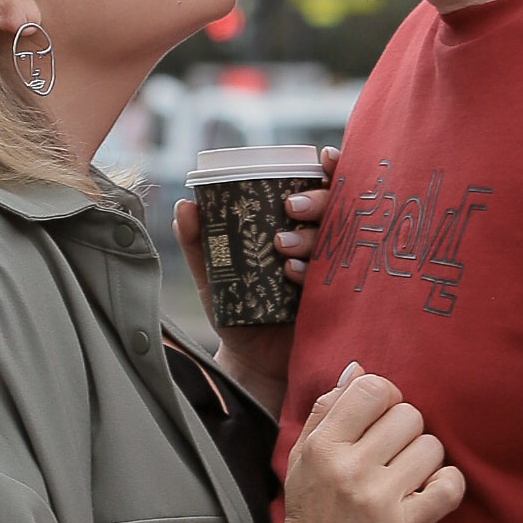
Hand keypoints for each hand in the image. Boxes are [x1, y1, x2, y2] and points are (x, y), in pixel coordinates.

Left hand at [175, 147, 335, 414]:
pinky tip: (293, 276)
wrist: (250, 364)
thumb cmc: (235, 312)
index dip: (330, 168)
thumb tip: (184, 204)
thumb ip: (198, 244)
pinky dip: (312, 271)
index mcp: (294, 227)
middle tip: (291, 208)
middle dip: (318, 200)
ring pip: (337, 239)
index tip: (324, 158)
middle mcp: (317, 244)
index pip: (319, 188)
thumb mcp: (212, 277)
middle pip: (335, 207)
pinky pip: (335, 278)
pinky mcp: (333, 300)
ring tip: (281, 247)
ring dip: (312, 235)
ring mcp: (329, 272)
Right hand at [274, 369, 463, 522]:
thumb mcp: (302, 457)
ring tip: (407, 480)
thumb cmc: (313, 512)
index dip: (387, 399)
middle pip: (409, 415)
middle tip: (394, 457)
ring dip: (425, 462)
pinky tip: (430, 494)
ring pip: (432, 447)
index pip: (374, 389)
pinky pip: (451, 484)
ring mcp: (379, 498)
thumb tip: (359, 369)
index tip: (383, 421)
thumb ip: (327, 410)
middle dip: (406, 434)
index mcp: (323, 446)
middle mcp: (350, 468)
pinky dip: (447, 486)